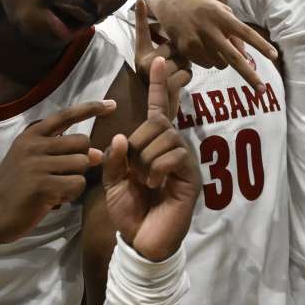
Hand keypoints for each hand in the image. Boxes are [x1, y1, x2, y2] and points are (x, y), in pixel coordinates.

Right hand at [0, 100, 115, 242]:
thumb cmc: (15, 188)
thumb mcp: (31, 161)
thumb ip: (62, 153)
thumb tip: (97, 153)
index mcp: (31, 135)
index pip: (65, 115)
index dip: (91, 109)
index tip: (112, 105)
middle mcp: (33, 145)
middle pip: (82, 142)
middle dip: (81, 159)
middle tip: (62, 175)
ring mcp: (37, 165)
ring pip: (82, 163)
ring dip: (75, 179)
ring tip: (55, 189)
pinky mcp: (42, 186)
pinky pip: (77, 184)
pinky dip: (71, 195)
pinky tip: (54, 199)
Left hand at [102, 58, 200, 261]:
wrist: (143, 242)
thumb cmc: (130, 212)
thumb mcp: (112, 182)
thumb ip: (114, 159)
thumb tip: (121, 137)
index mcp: (153, 147)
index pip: (158, 111)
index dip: (158, 87)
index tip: (157, 61)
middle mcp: (172, 149)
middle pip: (157, 122)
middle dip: (138, 142)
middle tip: (134, 170)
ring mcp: (184, 162)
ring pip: (165, 137)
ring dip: (146, 158)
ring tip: (145, 181)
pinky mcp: (191, 176)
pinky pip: (174, 154)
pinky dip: (158, 168)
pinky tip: (155, 184)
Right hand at [134, 0, 190, 118]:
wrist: (158, 112)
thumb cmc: (162, 87)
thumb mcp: (160, 66)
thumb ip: (167, 51)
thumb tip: (178, 39)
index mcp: (141, 55)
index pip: (141, 32)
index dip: (140, 16)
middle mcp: (144, 62)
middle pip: (173, 46)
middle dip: (180, 56)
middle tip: (172, 69)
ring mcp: (153, 74)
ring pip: (181, 59)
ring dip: (184, 67)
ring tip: (174, 77)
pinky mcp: (164, 84)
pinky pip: (185, 72)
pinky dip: (186, 78)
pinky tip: (177, 85)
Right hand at [147, 0, 276, 88]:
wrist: (170, 2)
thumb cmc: (202, 6)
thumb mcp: (221, 10)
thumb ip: (234, 31)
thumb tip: (245, 55)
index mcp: (222, 17)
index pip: (246, 33)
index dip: (261, 45)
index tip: (274, 56)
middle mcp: (210, 30)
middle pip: (234, 58)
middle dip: (250, 76)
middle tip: (262, 89)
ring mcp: (197, 41)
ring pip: (220, 64)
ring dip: (224, 61)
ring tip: (215, 46)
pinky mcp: (185, 49)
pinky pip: (207, 65)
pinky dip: (210, 60)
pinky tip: (202, 47)